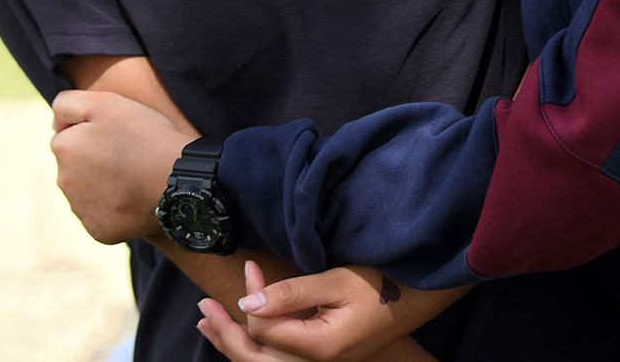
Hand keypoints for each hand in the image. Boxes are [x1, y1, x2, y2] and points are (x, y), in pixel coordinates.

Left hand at [50, 88, 189, 243]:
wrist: (177, 178)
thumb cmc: (145, 135)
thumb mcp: (107, 102)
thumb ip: (68, 104)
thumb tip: (54, 124)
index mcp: (63, 147)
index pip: (70, 136)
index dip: (96, 132)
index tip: (120, 135)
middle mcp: (64, 180)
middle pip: (76, 166)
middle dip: (95, 160)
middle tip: (129, 155)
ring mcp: (81, 209)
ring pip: (88, 191)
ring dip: (104, 183)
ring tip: (134, 176)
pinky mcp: (98, 229)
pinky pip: (102, 215)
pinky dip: (115, 207)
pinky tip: (135, 196)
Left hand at [201, 261, 429, 361]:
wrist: (418, 297)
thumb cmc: (383, 285)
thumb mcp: (337, 281)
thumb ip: (291, 293)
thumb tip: (246, 303)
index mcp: (319, 347)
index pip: (264, 330)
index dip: (250, 298)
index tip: (249, 266)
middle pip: (255, 358)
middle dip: (224, 333)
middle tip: (201, 307)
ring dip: (233, 343)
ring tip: (207, 325)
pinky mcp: (320, 356)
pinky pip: (276, 359)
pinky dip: (253, 346)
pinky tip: (241, 333)